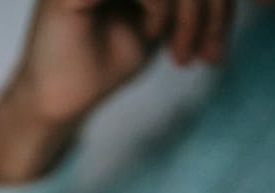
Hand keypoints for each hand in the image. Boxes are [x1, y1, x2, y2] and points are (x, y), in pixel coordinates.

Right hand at [0, 0, 235, 183]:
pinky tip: (152, 32)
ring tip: (179, 49)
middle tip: (207, 54)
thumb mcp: (157, 24)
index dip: (216, 6)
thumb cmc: (99, 67)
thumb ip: (182, 1)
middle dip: (209, 8)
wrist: (57, 101)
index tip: (214, 50)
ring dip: (188, 10)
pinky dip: (160, 5)